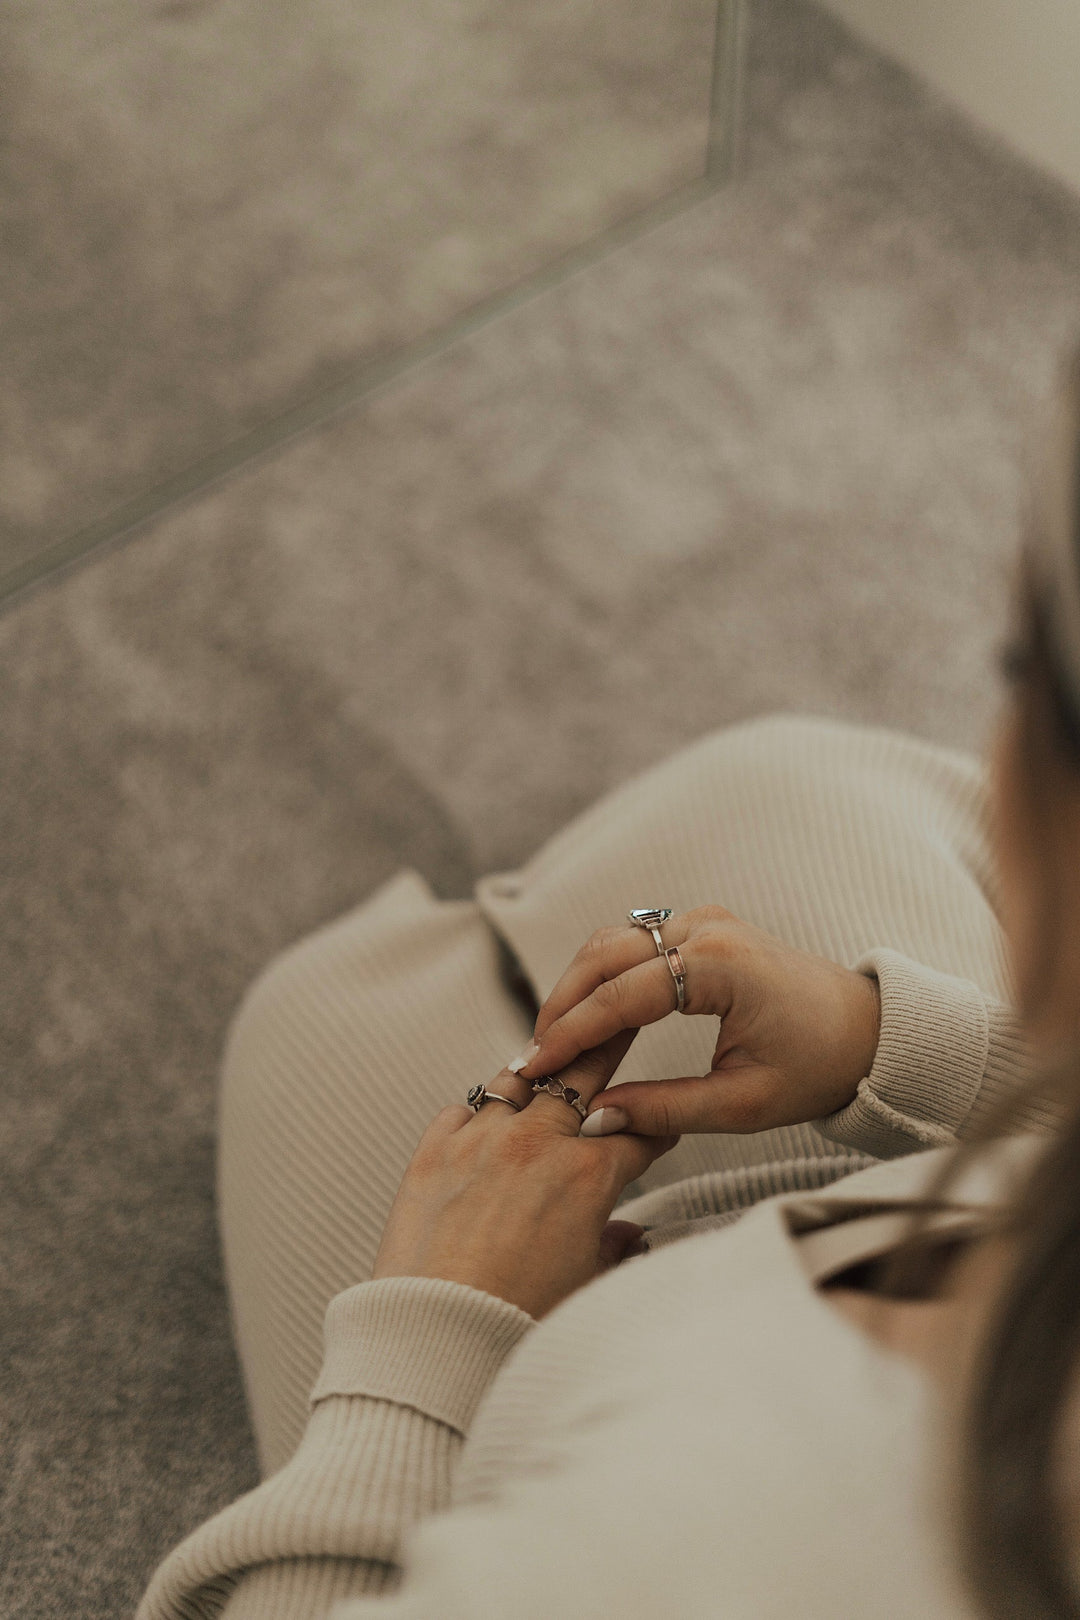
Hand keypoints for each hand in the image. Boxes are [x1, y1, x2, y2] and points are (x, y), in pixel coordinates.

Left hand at [372, 1028, 679, 1318]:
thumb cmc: (514, 1325)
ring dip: (541, 1072)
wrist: (436, 1336)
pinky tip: (484, 1115)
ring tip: (553, 1053)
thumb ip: (613, 1251)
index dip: (652, 1128)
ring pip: (518, 1082)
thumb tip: (626, 1238)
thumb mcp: (587, 1288)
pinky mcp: (431, 1152)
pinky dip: (477, 1111)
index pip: (634, 1132)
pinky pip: (461, 1110)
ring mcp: (480, 1141)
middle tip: (620, 1025)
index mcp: (587, 1176)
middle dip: (607, 1053)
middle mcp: (535, 1143)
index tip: (659, 1124)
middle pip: (582, 1079)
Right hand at [511, 905, 880, 1137]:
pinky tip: (585, 1017)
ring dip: (576, 986)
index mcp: (718, 965)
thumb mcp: (742, 1104)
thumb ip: (663, 1110)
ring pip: (611, 942)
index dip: (570, 1034)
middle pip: (603, 955)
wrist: (869, 1031)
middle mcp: (705, 927)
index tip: (534, 1069)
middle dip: (560, 1005)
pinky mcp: (702, 927)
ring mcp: (703, 919)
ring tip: (551, 1040)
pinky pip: (633, 943)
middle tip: (532, 1056)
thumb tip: (594, 1118)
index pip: (620, 996)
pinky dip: (602, 976)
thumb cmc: (817, 1068)